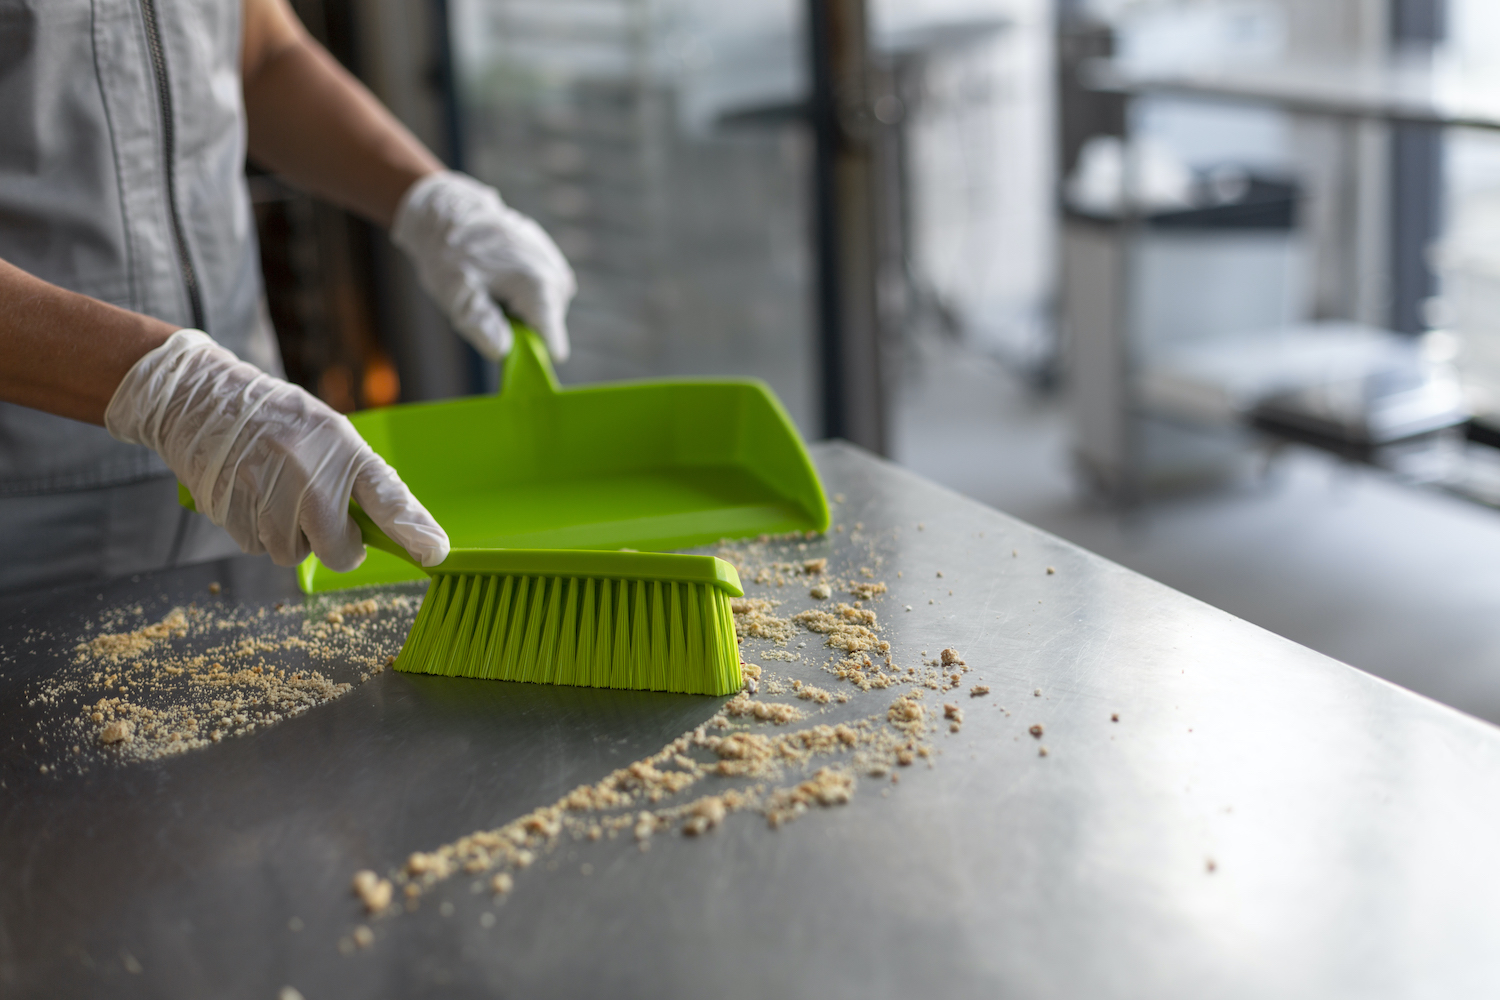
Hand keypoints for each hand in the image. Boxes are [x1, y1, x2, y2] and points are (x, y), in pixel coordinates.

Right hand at [105, 331, 449, 570]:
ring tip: (275, 492)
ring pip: (293, 554)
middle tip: (322, 518)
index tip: (435, 553)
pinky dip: (258, 531)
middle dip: (335, 546)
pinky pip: (258, 547)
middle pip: (339, 551)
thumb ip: (359, 479)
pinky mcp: (231, 510)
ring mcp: (268, 494)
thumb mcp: (328, 433)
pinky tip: (249, 494)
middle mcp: (309, 475)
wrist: (200, 398)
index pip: (388, 497)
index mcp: (342, 448)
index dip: (415, 530)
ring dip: (291, 537)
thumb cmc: (275, 419)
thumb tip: (396, 528)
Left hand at [391, 171, 575, 361]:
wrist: (443, 209)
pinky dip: (526, 290)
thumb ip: (483, 328)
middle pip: (549, 322)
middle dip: (523, 325)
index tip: (510, 349)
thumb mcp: (457, 296)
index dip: (533, 353)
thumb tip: (504, 353)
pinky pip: (546, 286)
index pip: (552, 339)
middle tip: (488, 308)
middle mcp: (552, 271)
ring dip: (523, 307)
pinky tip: (501, 277)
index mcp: (536, 284)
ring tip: (492, 289)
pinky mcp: (546, 252)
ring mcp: (551, 258)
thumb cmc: (447, 254)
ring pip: (549, 305)